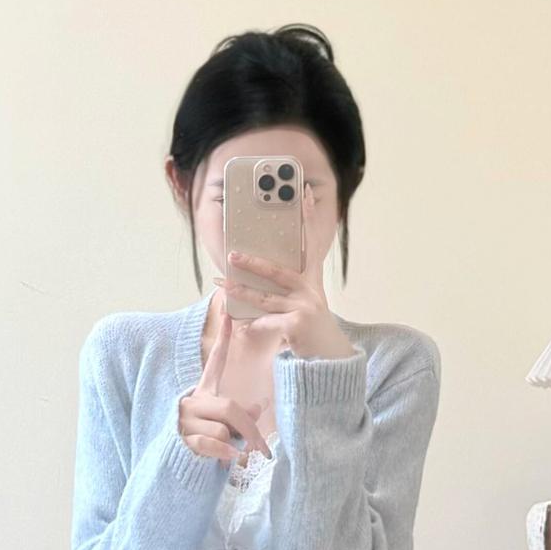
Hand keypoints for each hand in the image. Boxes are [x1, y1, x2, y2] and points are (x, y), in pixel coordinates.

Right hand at [176, 301, 271, 461]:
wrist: (174, 462)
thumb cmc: (205, 440)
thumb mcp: (224, 424)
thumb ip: (241, 414)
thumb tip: (259, 407)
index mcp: (203, 393)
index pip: (214, 363)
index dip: (222, 341)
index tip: (227, 316)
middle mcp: (192, 402)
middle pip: (229, 408)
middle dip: (248, 428)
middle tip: (261, 445)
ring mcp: (185, 421)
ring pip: (223, 429)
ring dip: (233, 444)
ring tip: (229, 451)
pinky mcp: (183, 440)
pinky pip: (214, 444)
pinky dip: (226, 453)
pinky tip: (230, 458)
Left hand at [214, 183, 356, 360]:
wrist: (328, 356)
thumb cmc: (311, 326)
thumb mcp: (305, 301)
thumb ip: (287, 287)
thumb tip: (257, 273)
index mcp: (312, 279)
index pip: (310, 243)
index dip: (308, 218)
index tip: (305, 192)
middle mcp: (310, 289)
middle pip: (278, 271)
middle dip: (253, 263)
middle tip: (232, 254)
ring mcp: (305, 306)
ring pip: (265, 298)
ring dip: (241, 292)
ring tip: (222, 285)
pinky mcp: (297, 325)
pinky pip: (266, 323)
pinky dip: (252, 326)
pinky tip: (240, 325)